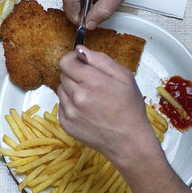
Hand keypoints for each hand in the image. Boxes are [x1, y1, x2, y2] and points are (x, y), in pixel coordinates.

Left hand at [56, 46, 159, 166]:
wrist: (128, 141)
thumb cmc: (130, 109)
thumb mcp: (124, 77)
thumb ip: (100, 60)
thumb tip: (80, 50)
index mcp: (92, 82)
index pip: (66, 61)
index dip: (74, 60)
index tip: (82, 64)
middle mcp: (77, 96)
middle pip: (63, 75)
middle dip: (75, 75)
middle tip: (92, 84)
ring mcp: (69, 112)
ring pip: (61, 89)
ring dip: (72, 90)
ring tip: (90, 98)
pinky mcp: (66, 124)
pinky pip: (62, 105)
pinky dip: (71, 105)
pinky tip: (87, 110)